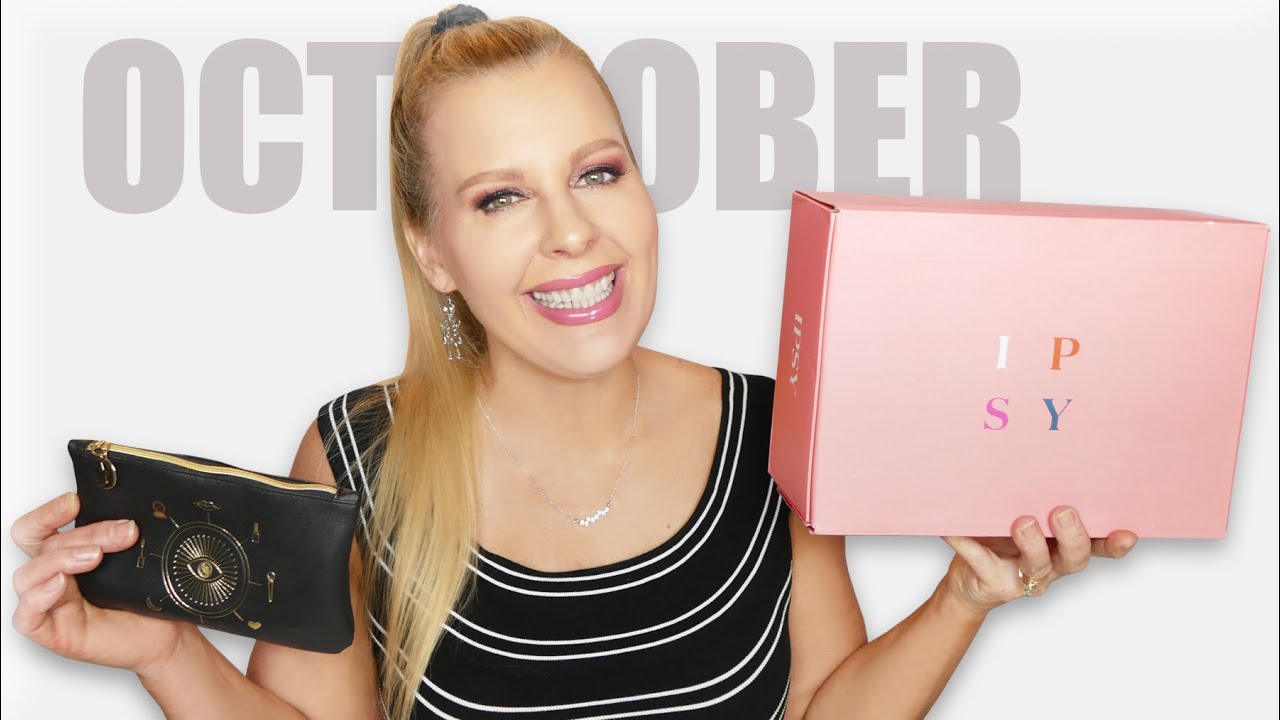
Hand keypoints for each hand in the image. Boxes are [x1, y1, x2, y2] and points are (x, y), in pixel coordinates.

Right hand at [10, 492, 186, 674]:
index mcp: (66, 557)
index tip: (74, 501)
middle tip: (124, 532)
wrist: (167, 634)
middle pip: (44, 546)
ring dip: (61, 559)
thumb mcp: (133, 559)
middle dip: (84, 533)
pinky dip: (38, 597)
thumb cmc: (148, 600)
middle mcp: (54, 578)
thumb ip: (117, 536)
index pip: (37, 530)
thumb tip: (125, 514)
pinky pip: (26, 617)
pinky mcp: (53, 633)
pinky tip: (61, 584)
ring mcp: (51, 605)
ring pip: (28, 576)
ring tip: (95, 556)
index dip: (47, 513)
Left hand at [939, 505, 1137, 617]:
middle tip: (1062, 512)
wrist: (968, 583)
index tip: (1128, 533)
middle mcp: (1051, 565)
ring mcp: (1024, 577)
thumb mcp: (1020, 515)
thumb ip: (1031, 496)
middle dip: (1073, 536)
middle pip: (1074, 558)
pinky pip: (981, 561)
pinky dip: (966, 542)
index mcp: (1062, 547)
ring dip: (1032, 543)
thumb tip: (1033, 450)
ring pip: (1038, 564)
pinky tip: (953, 528)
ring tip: (1022, 522)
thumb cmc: (1000, 541)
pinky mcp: (994, 583)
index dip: (1114, 544)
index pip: (1097, 546)